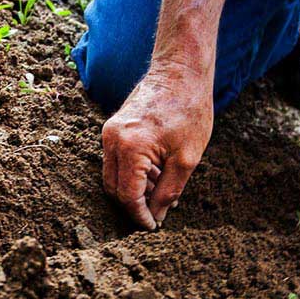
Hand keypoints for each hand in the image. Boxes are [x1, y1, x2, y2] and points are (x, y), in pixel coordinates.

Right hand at [101, 65, 212, 229]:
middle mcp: (112, 140)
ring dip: (134, 189)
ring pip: (113, 176)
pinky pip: (116, 160)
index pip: (128, 196)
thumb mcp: (187, 159)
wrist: (180, 71)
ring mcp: (109, 132)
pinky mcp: (113, 127)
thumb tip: (156, 215)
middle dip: (134, 205)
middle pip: (114, 189)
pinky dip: (132, 173)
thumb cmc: (189, 110)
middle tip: (157, 213)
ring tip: (162, 190)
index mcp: (130, 148)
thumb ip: (169, 191)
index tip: (152, 227)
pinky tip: (156, 173)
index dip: (139, 216)